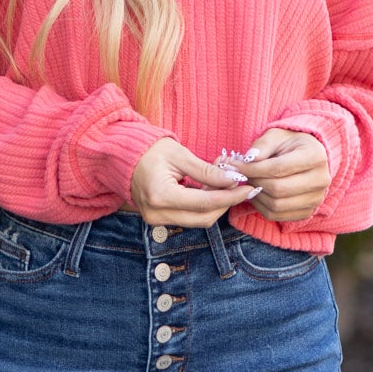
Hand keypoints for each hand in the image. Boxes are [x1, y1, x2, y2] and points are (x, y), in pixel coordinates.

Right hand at [129, 138, 260, 229]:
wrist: (124, 157)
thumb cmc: (150, 150)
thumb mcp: (181, 155)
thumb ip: (207, 171)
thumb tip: (233, 180)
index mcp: (161, 196)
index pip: (205, 203)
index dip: (230, 197)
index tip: (248, 188)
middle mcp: (157, 214)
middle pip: (204, 218)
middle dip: (226, 203)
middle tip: (240, 186)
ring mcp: (156, 220)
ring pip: (198, 221)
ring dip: (215, 206)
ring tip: (225, 186)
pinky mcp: (158, 220)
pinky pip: (188, 218)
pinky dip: (203, 207)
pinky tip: (210, 191)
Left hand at [232, 128, 329, 221]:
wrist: (308, 156)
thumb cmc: (290, 144)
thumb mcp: (277, 135)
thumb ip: (262, 145)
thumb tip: (248, 159)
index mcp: (315, 157)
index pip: (279, 168)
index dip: (254, 169)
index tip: (237, 166)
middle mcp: (320, 180)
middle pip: (278, 189)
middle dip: (255, 182)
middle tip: (242, 175)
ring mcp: (316, 199)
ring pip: (276, 205)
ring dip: (256, 196)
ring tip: (250, 183)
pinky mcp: (307, 212)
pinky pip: (277, 215)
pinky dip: (261, 207)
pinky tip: (257, 193)